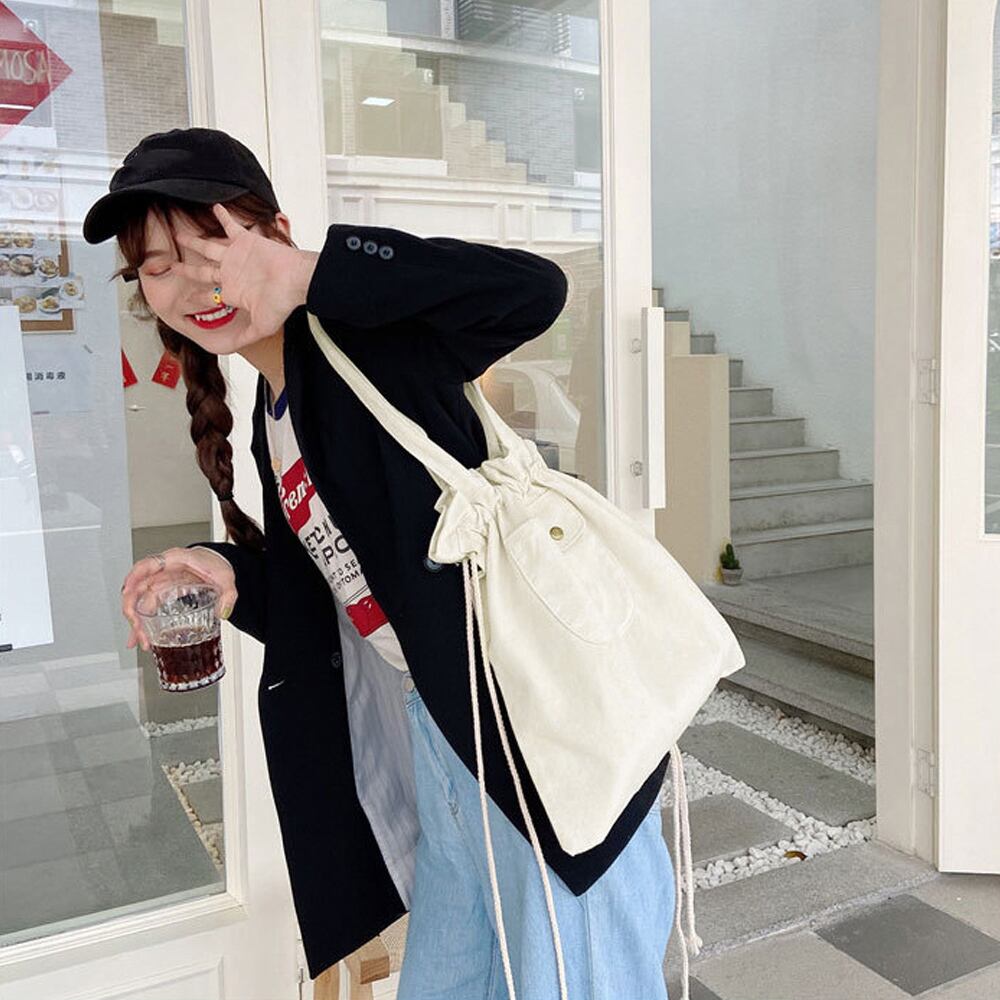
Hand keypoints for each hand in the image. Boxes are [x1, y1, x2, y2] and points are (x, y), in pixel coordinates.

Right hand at [121, 546, 236, 651]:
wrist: (215, 563)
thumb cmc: (215, 564)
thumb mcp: (226, 578)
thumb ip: (228, 595)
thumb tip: (223, 613)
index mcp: (175, 560)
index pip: (148, 565)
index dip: (134, 578)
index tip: (127, 592)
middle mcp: (163, 570)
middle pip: (138, 588)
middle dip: (133, 611)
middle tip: (139, 630)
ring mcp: (160, 582)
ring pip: (140, 602)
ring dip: (137, 622)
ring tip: (142, 641)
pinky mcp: (161, 593)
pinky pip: (147, 608)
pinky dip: (143, 624)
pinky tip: (141, 638)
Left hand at [173, 203, 316, 341]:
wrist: (295, 281)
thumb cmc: (281, 302)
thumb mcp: (260, 327)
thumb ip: (243, 337)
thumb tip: (229, 350)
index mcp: (233, 292)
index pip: (208, 295)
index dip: (193, 298)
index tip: (181, 298)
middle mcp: (232, 273)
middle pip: (202, 271)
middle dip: (187, 270)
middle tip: (172, 266)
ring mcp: (237, 256)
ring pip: (208, 247)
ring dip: (194, 241)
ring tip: (180, 235)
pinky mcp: (245, 241)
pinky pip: (230, 225)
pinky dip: (222, 216)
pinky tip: (214, 207)